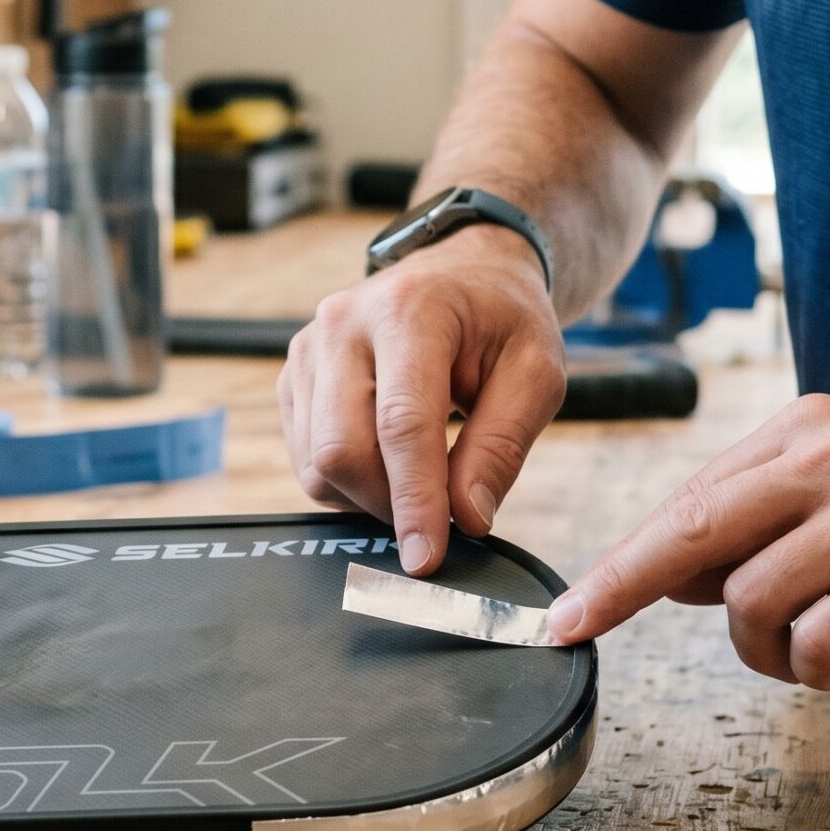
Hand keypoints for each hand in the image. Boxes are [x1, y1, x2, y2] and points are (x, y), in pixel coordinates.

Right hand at [279, 225, 564, 574]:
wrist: (463, 273)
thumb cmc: (503, 320)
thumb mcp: (536, 373)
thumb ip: (502, 446)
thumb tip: (467, 518)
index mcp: (409, 311)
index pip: (400, 424)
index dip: (413, 500)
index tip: (427, 558)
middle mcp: (343, 323)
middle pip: (340, 449)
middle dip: (388, 504)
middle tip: (439, 517)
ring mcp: (308, 347)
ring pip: (316, 463)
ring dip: (369, 495)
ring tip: (420, 476)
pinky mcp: (293, 375)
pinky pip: (305, 457)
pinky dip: (348, 480)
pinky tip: (388, 459)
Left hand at [546, 395, 829, 686]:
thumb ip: (768, 514)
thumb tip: (677, 574)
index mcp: (807, 430)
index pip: (689, 499)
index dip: (622, 561)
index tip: (571, 607)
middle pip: (691, 534)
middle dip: (622, 589)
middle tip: (575, 629)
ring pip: (751, 601)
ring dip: (763, 649)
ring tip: (805, 651)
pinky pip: (817, 641)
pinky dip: (816, 667)